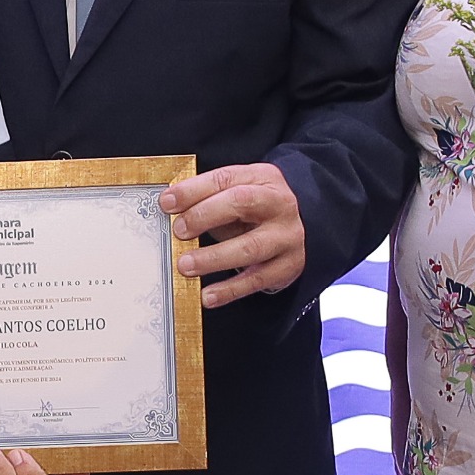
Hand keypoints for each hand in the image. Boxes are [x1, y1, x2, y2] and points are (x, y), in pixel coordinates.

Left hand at [166, 163, 305, 307]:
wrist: (307, 226)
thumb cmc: (259, 210)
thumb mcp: (239, 193)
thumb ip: (209, 200)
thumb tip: (172, 214)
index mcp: (262, 178)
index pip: (225, 179)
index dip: (194, 190)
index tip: (167, 202)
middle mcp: (278, 204)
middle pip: (241, 203)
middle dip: (205, 215)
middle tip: (179, 231)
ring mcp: (286, 236)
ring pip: (250, 247)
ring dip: (214, 257)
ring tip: (185, 265)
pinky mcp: (287, 266)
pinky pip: (256, 280)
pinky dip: (230, 290)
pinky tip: (208, 296)